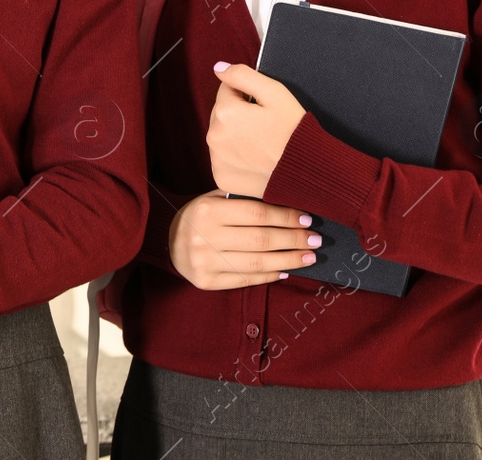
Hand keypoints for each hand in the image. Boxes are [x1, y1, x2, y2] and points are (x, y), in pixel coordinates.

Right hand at [169, 190, 320, 289]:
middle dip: (293, 239)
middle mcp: (204, 237)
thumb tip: (287, 206)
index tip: (306, 219)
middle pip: (261, 239)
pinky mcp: (207, 282)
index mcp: (208, 211)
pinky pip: (245, 279)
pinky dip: (268, 275)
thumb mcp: (213, 200)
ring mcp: (204, 262)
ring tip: (308, 257)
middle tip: (315, 239)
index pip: (256, 214)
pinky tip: (285, 270)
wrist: (166, 241)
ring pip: (256, 262)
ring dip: (288, 260)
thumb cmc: (199, 216)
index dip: (285, 217)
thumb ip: (242, 201)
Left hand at [205, 63, 305, 197]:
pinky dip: (235, 158)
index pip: (227, 90)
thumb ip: (243, 75)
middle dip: (238, 114)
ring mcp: (217, 159)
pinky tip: (255, 159)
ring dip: (235, 135)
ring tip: (261, 143)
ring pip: (221, 136)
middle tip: (265, 126)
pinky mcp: (222, 177)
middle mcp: (214, 136)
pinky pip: (223, 159)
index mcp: (225, 111)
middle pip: (221, 113)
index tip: (263, 107)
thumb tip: (218, 68)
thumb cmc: (293, 131)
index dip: (247, 94)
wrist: (307, 172)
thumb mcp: (275, 93)